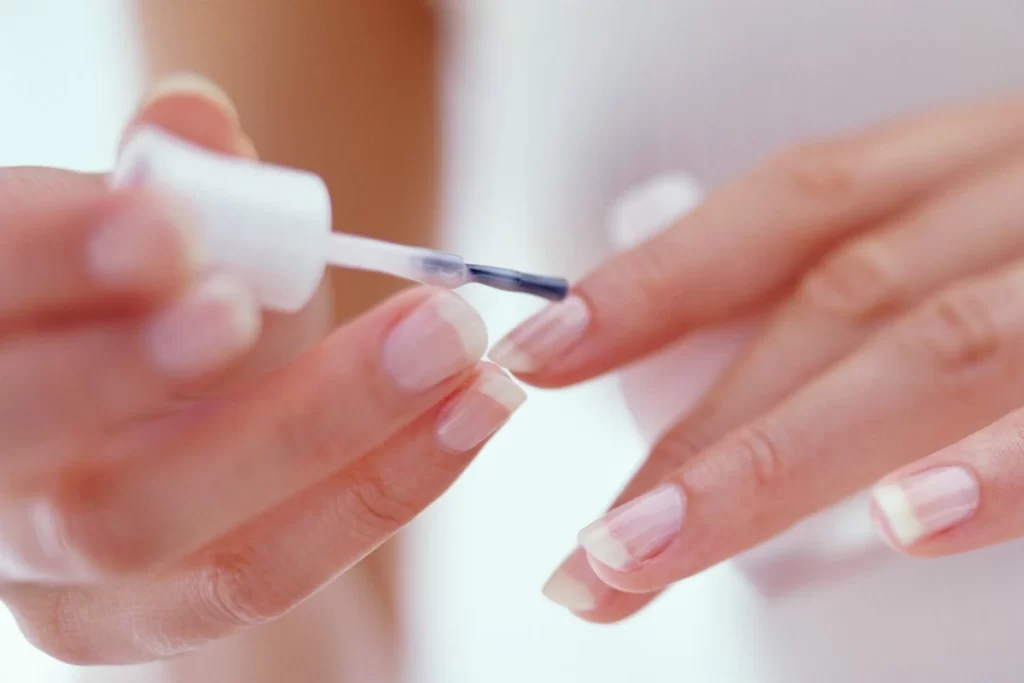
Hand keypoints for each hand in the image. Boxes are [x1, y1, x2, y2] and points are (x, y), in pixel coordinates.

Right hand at [0, 75, 524, 663]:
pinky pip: (258, 573)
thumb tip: (195, 116)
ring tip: (447, 348)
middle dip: (143, 358)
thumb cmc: (169, 325)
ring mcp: (56, 565)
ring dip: (313, 425)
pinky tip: (467, 414)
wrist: (191, 456)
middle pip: (30, 425)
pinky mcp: (148, 623)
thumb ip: (174, 185)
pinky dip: (375, 491)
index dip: (55, 256)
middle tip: (255, 303)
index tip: (169, 227)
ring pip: (149, 519)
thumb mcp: (167, 249)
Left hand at [489, 94, 1023, 619]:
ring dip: (788, 460)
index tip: (545, 356)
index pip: (786, 206)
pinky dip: (1005, 466)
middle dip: (702, 434)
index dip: (658, 277)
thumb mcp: (977, 238)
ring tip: (664, 547)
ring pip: (933, 347)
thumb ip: (868, 295)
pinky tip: (909, 521)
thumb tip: (714, 390)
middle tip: (596, 549)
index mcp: (971, 159)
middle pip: (835, 302)